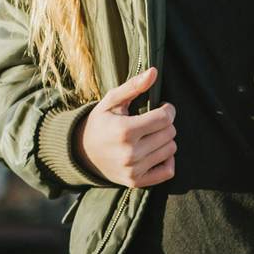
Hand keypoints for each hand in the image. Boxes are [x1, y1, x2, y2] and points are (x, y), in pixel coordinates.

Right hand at [79, 66, 176, 187]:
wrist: (82, 152)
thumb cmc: (100, 122)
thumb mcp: (111, 101)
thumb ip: (133, 86)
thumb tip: (154, 71)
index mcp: (124, 131)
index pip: (165, 118)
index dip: (168, 109)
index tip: (162, 107)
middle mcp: (130, 153)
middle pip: (170, 133)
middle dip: (166, 124)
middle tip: (153, 121)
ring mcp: (133, 170)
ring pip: (171, 150)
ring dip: (165, 140)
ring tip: (151, 135)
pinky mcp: (136, 182)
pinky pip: (168, 171)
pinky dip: (167, 160)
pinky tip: (156, 151)